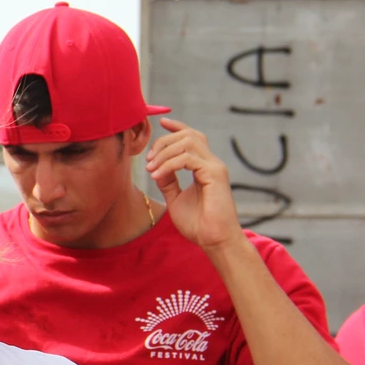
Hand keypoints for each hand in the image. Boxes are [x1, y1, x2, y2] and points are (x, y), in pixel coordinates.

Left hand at [145, 118, 243, 252]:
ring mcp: (215, 167)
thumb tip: (156, 167)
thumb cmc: (198, 224)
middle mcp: (212, 163)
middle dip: (163, 142)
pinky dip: (169, 165)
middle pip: (188, 135)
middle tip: (148, 160)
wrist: (213, 240)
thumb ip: (168, 181)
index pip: (193, 137)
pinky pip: (188, 158)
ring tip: (151, 169)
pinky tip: (157, 176)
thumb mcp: (176, 198)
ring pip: (187, 143)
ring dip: (164, 153)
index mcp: (205, 167)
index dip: (177, 127)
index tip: (161, 123)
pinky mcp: (215, 174)